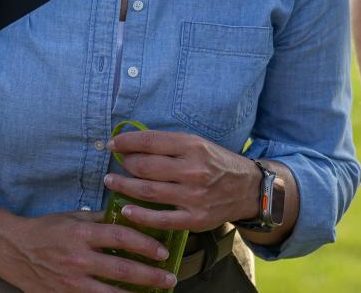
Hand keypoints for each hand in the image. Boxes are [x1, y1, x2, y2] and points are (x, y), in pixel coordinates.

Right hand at [0, 210, 177, 291]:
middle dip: (151, 275)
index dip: (145, 244)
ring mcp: (71, 282)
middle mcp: (78, 259)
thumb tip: (129, 218)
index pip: (121, 236)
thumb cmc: (45, 230)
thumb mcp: (73, 217)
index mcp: (82, 234)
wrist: (13, 250)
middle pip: (123, 269)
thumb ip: (100, 219)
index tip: (162, 251)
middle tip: (169, 278)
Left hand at [103, 129, 258, 232]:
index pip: (149, 141)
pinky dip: (139, 215)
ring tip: (111, 182)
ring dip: (123, 186)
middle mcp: (192, 170)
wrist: (248, 189)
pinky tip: (126, 209)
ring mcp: (193, 196)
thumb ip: (170, 145)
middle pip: (145, 166)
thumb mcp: (198, 144)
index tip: (113, 144)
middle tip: (114, 165)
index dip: (126, 142)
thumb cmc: (217, 163)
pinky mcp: (194, 219)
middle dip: (124, 164)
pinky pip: (160, 219)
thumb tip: (134, 144)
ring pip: (148, 191)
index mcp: (192, 146)